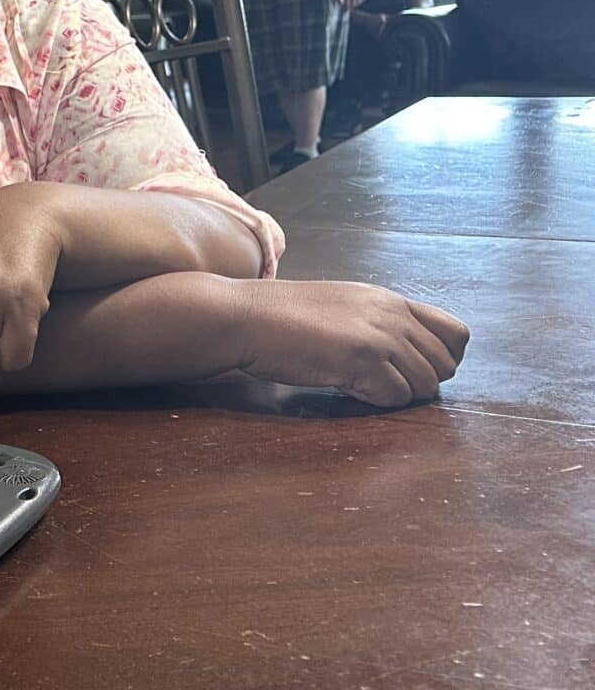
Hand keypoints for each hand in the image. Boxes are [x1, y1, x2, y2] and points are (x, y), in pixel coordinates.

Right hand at [228, 280, 468, 406]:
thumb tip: (404, 353)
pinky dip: (376, 402)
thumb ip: (378, 321)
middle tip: (384, 384)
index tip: (414, 369)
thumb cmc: (282, 316)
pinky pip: (395, 397)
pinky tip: (347, 389)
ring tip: (362, 386)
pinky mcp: (362, 360)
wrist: (245, 316)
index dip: (444, 359)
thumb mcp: (342, 305)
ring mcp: (380, 337)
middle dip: (422, 382)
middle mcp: (393, 315)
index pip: (457, 333)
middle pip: (446, 365)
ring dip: (398, 394)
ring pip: (425, 385)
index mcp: (391, 300)